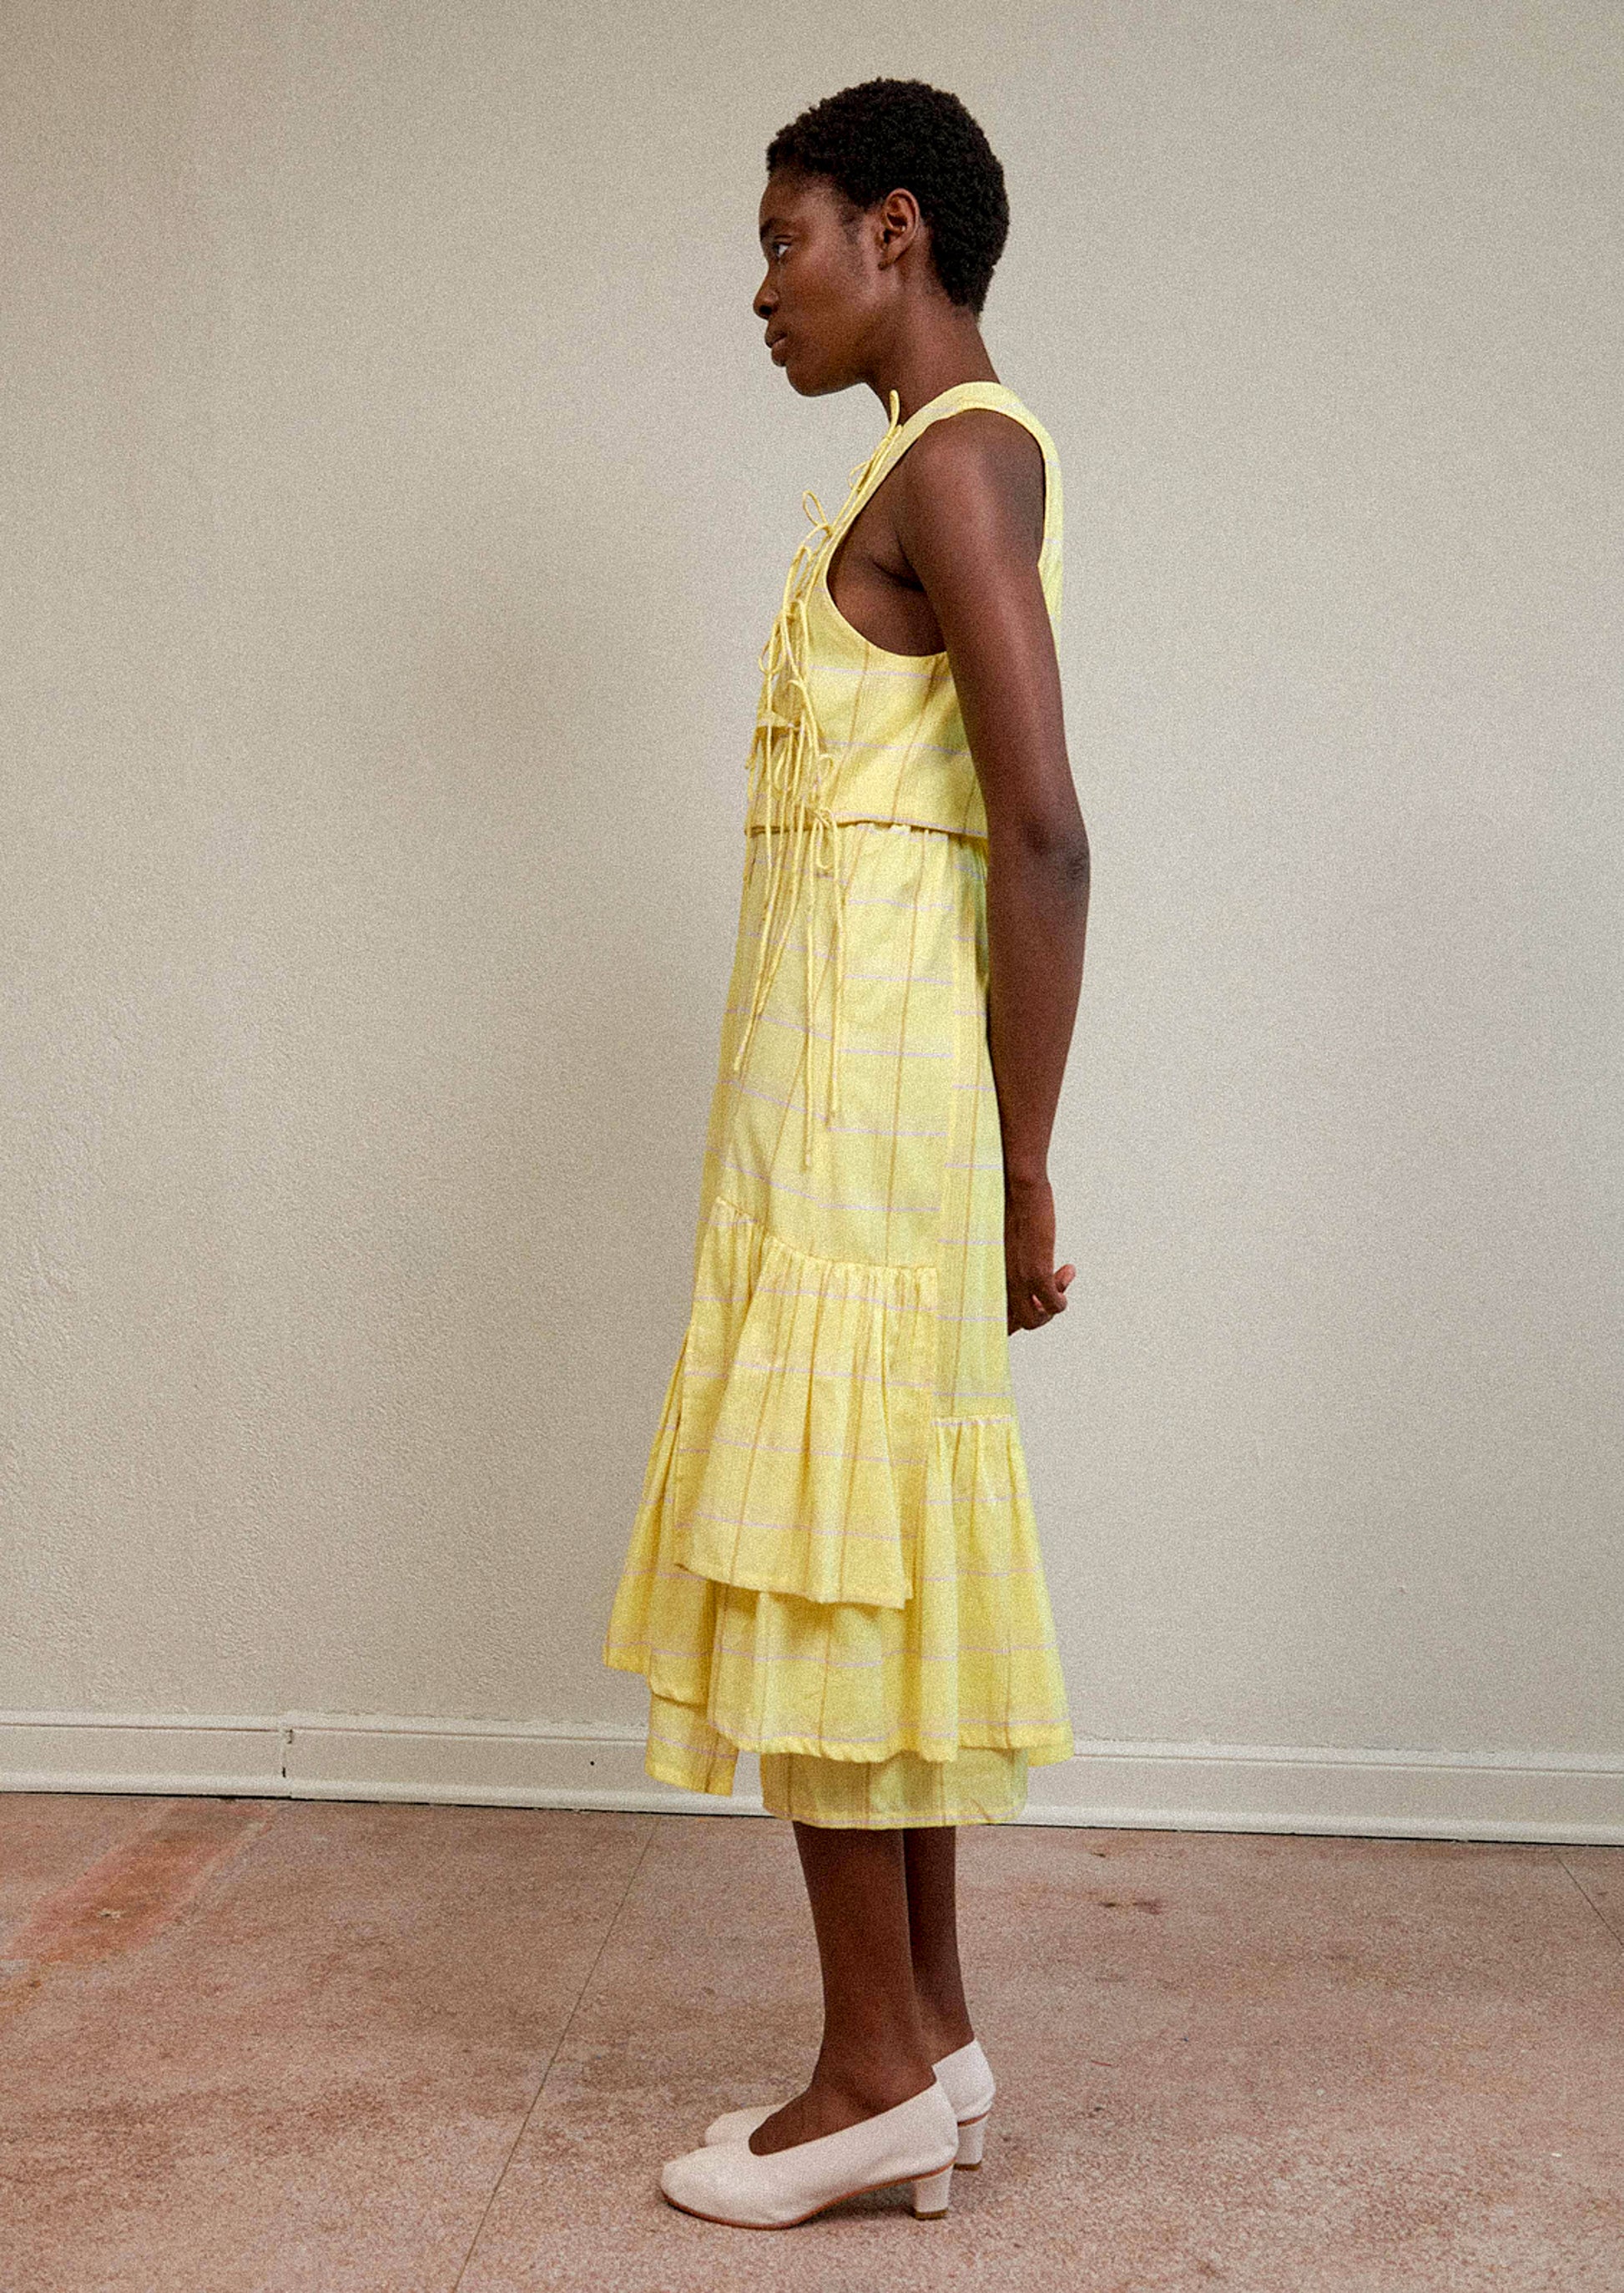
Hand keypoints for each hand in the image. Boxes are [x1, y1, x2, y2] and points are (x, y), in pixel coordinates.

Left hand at [1003, 1174, 1075, 1333]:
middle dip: (1036, 1315)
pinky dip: (1062, 1300)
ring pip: (1034, 1322)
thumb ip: (1001, 1257)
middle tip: (1050, 1292)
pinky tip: (1067, 1271)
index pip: (988, 1318)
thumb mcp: (998, 1238)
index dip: (1009, 1322)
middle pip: (1013, 1325)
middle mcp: (997, 1283)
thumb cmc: (1003, 1203)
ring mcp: (1016, 1281)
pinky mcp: (1036, 1273)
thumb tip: (1015, 1265)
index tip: (1031, 1303)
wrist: (1014, 1183)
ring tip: (1061, 1280)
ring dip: (1052, 1308)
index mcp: (984, 1277)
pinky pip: (1054, 1305)